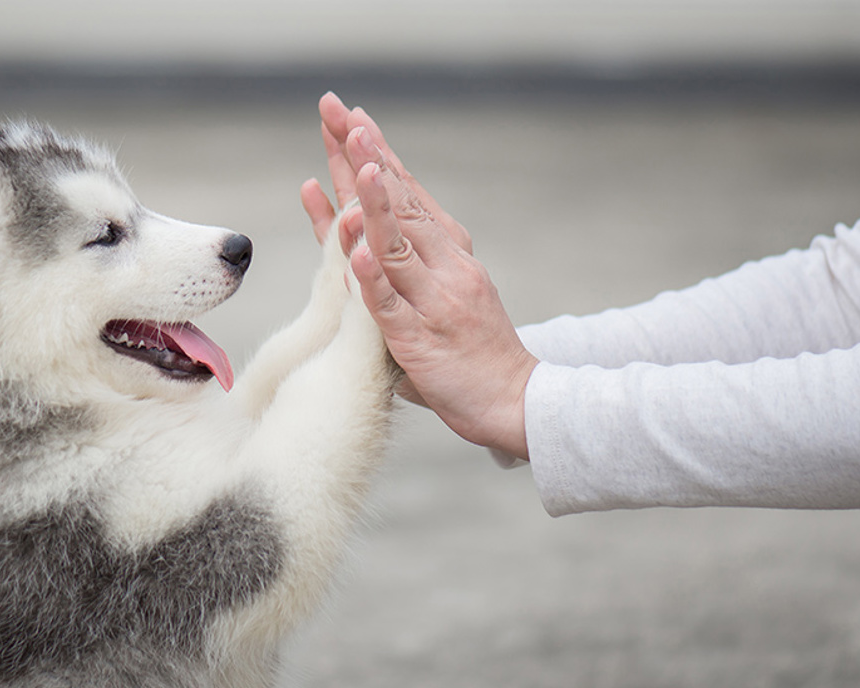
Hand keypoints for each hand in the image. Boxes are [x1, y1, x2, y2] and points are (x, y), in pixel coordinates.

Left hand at [306, 93, 538, 458]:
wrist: (517, 400)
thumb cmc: (471, 349)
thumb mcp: (441, 293)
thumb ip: (403, 265)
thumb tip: (362, 236)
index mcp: (448, 252)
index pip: (407, 193)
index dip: (378, 154)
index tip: (352, 117)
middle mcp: (445, 266)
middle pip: (399, 204)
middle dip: (367, 157)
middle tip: (342, 115)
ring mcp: (433, 301)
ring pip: (397, 245)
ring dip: (375, 202)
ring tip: (356, 163)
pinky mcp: (420, 339)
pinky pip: (390, 305)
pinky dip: (372, 278)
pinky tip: (355, 253)